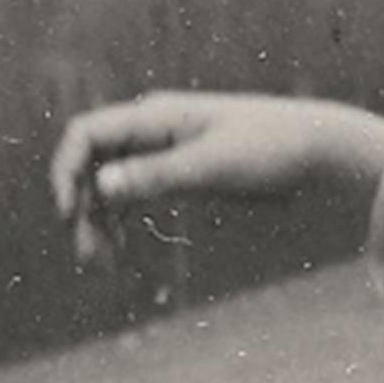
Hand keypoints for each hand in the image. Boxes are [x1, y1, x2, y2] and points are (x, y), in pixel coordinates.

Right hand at [48, 92, 383, 260]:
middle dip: (83, 208)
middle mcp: (152, 129)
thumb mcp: (211, 167)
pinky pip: (137, 193)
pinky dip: (124, 219)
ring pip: (112, 183)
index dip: (67, 171)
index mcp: (153, 117)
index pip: (86, 135)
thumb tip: (103, 185)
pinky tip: (121, 250)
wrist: (317, 148)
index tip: (68, 215)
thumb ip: (157, 175)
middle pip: (94, 164)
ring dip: (100, 220)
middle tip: (88, 259)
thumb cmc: (269, 149)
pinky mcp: (181, 170)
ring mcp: (165, 149)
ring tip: (101, 266)